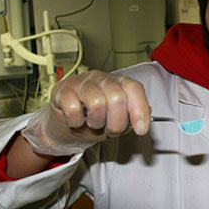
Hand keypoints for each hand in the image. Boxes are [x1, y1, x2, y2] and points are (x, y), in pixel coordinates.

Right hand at [21, 70, 150, 155]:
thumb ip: (132, 116)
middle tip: (109, 129)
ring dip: (95, 122)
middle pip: (117, 98)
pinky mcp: (62, 89)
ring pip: (97, 103)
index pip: (134, 88)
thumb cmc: (94, 118)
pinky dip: (76, 122)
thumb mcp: (117, 119)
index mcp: (118, 82)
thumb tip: (146, 116)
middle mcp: (102, 78)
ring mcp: (82, 82)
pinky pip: (73, 110)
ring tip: (92, 123)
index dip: (139, 109)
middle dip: (116, 123)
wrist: (67, 122)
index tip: (141, 130)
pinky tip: (76, 119)